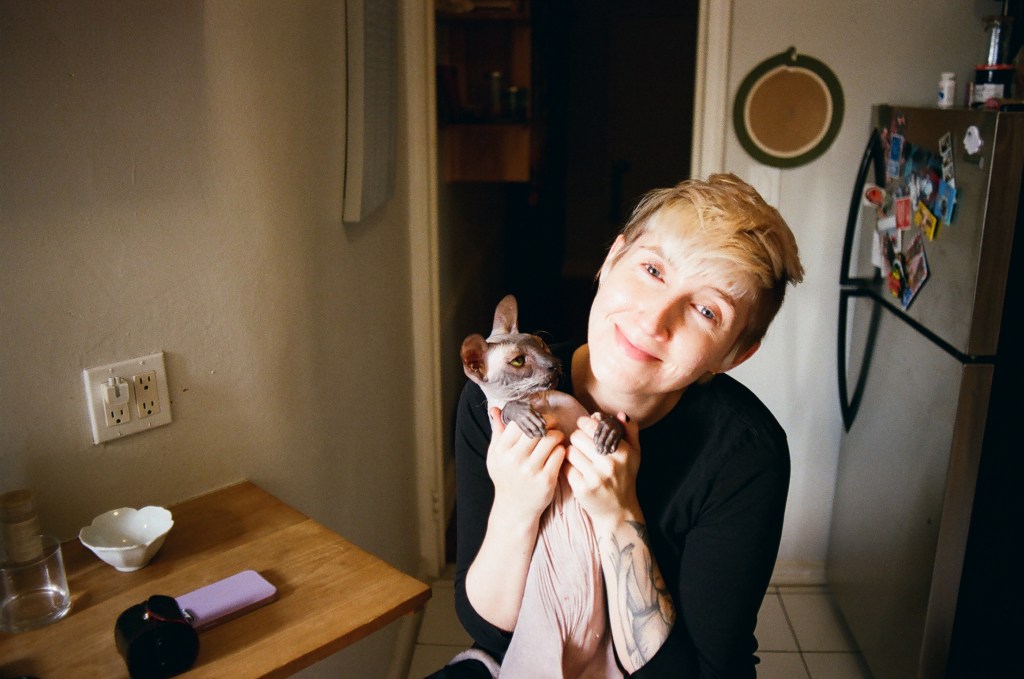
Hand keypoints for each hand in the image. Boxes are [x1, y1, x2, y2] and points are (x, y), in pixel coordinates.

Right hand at [486, 406, 565, 521]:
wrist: (515, 509)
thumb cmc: (506, 477)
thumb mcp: (495, 456)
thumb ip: (497, 432)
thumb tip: (495, 408)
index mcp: (501, 451)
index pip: (519, 422)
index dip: (532, 415)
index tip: (538, 417)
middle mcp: (514, 460)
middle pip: (537, 428)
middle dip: (548, 422)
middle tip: (552, 424)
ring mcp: (530, 471)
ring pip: (551, 439)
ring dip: (557, 435)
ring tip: (556, 437)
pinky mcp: (546, 481)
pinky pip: (559, 455)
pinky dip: (561, 450)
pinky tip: (558, 452)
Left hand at [564, 412, 640, 530]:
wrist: (618, 512)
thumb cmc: (625, 479)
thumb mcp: (634, 455)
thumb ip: (630, 432)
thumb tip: (621, 414)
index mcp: (622, 452)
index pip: (593, 426)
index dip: (584, 424)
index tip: (584, 428)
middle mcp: (609, 464)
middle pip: (577, 436)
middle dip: (577, 438)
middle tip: (582, 445)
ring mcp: (595, 477)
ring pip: (569, 451)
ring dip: (571, 453)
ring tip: (580, 458)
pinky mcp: (582, 489)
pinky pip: (566, 467)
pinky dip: (568, 467)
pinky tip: (576, 471)